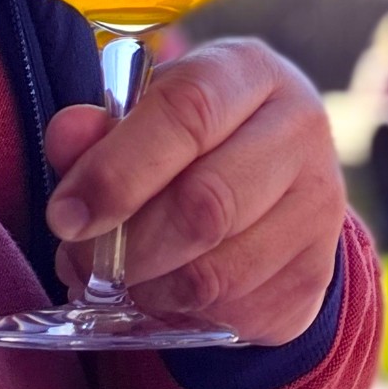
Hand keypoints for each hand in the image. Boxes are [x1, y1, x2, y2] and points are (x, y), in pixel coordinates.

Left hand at [44, 38, 346, 344]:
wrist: (269, 176)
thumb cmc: (189, 138)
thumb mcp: (142, 115)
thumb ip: (98, 129)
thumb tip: (67, 135)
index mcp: (252, 71)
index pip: (188, 112)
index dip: (117, 170)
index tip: (66, 216)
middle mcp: (301, 128)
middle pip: (205, 204)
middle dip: (126, 247)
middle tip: (80, 261)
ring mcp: (321, 203)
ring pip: (216, 274)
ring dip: (148, 290)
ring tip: (121, 279)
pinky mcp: (317, 270)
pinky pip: (234, 314)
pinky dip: (183, 316)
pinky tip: (166, 292)